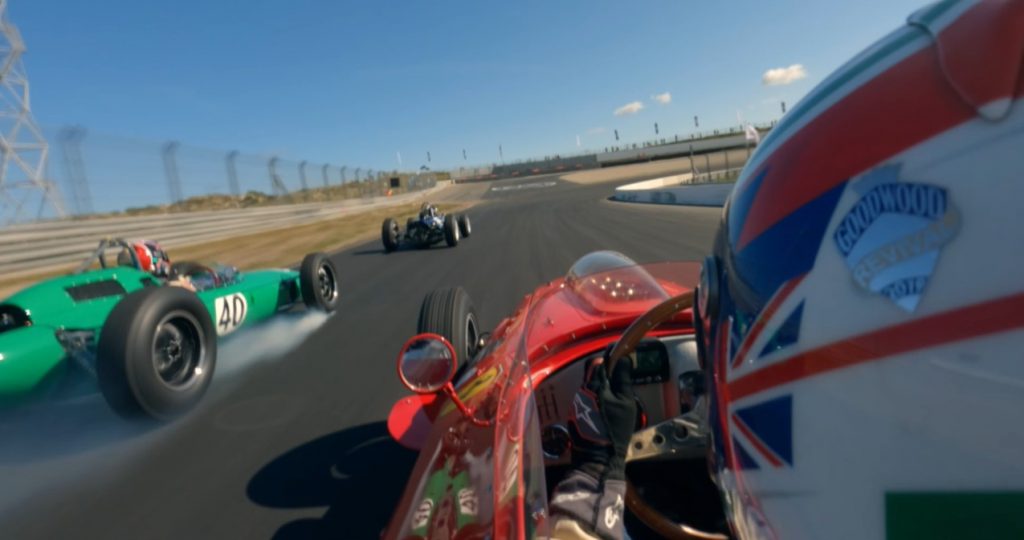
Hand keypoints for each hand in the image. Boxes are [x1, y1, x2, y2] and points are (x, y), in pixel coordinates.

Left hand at [567, 349, 636, 481]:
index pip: (599, 361)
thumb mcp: (626, 403)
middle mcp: (582, 391)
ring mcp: (577, 402)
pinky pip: (586, 397)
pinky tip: (605, 409)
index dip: (610, 356)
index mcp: (595, 386)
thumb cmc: (614, 431)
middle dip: (605, 371)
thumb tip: (624, 359)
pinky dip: (596, 398)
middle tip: (619, 378)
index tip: (619, 354)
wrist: (598, 457)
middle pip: (592, 372)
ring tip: (614, 397)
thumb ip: (623, 379)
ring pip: (589, 385)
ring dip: (601, 385)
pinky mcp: (575, 412)